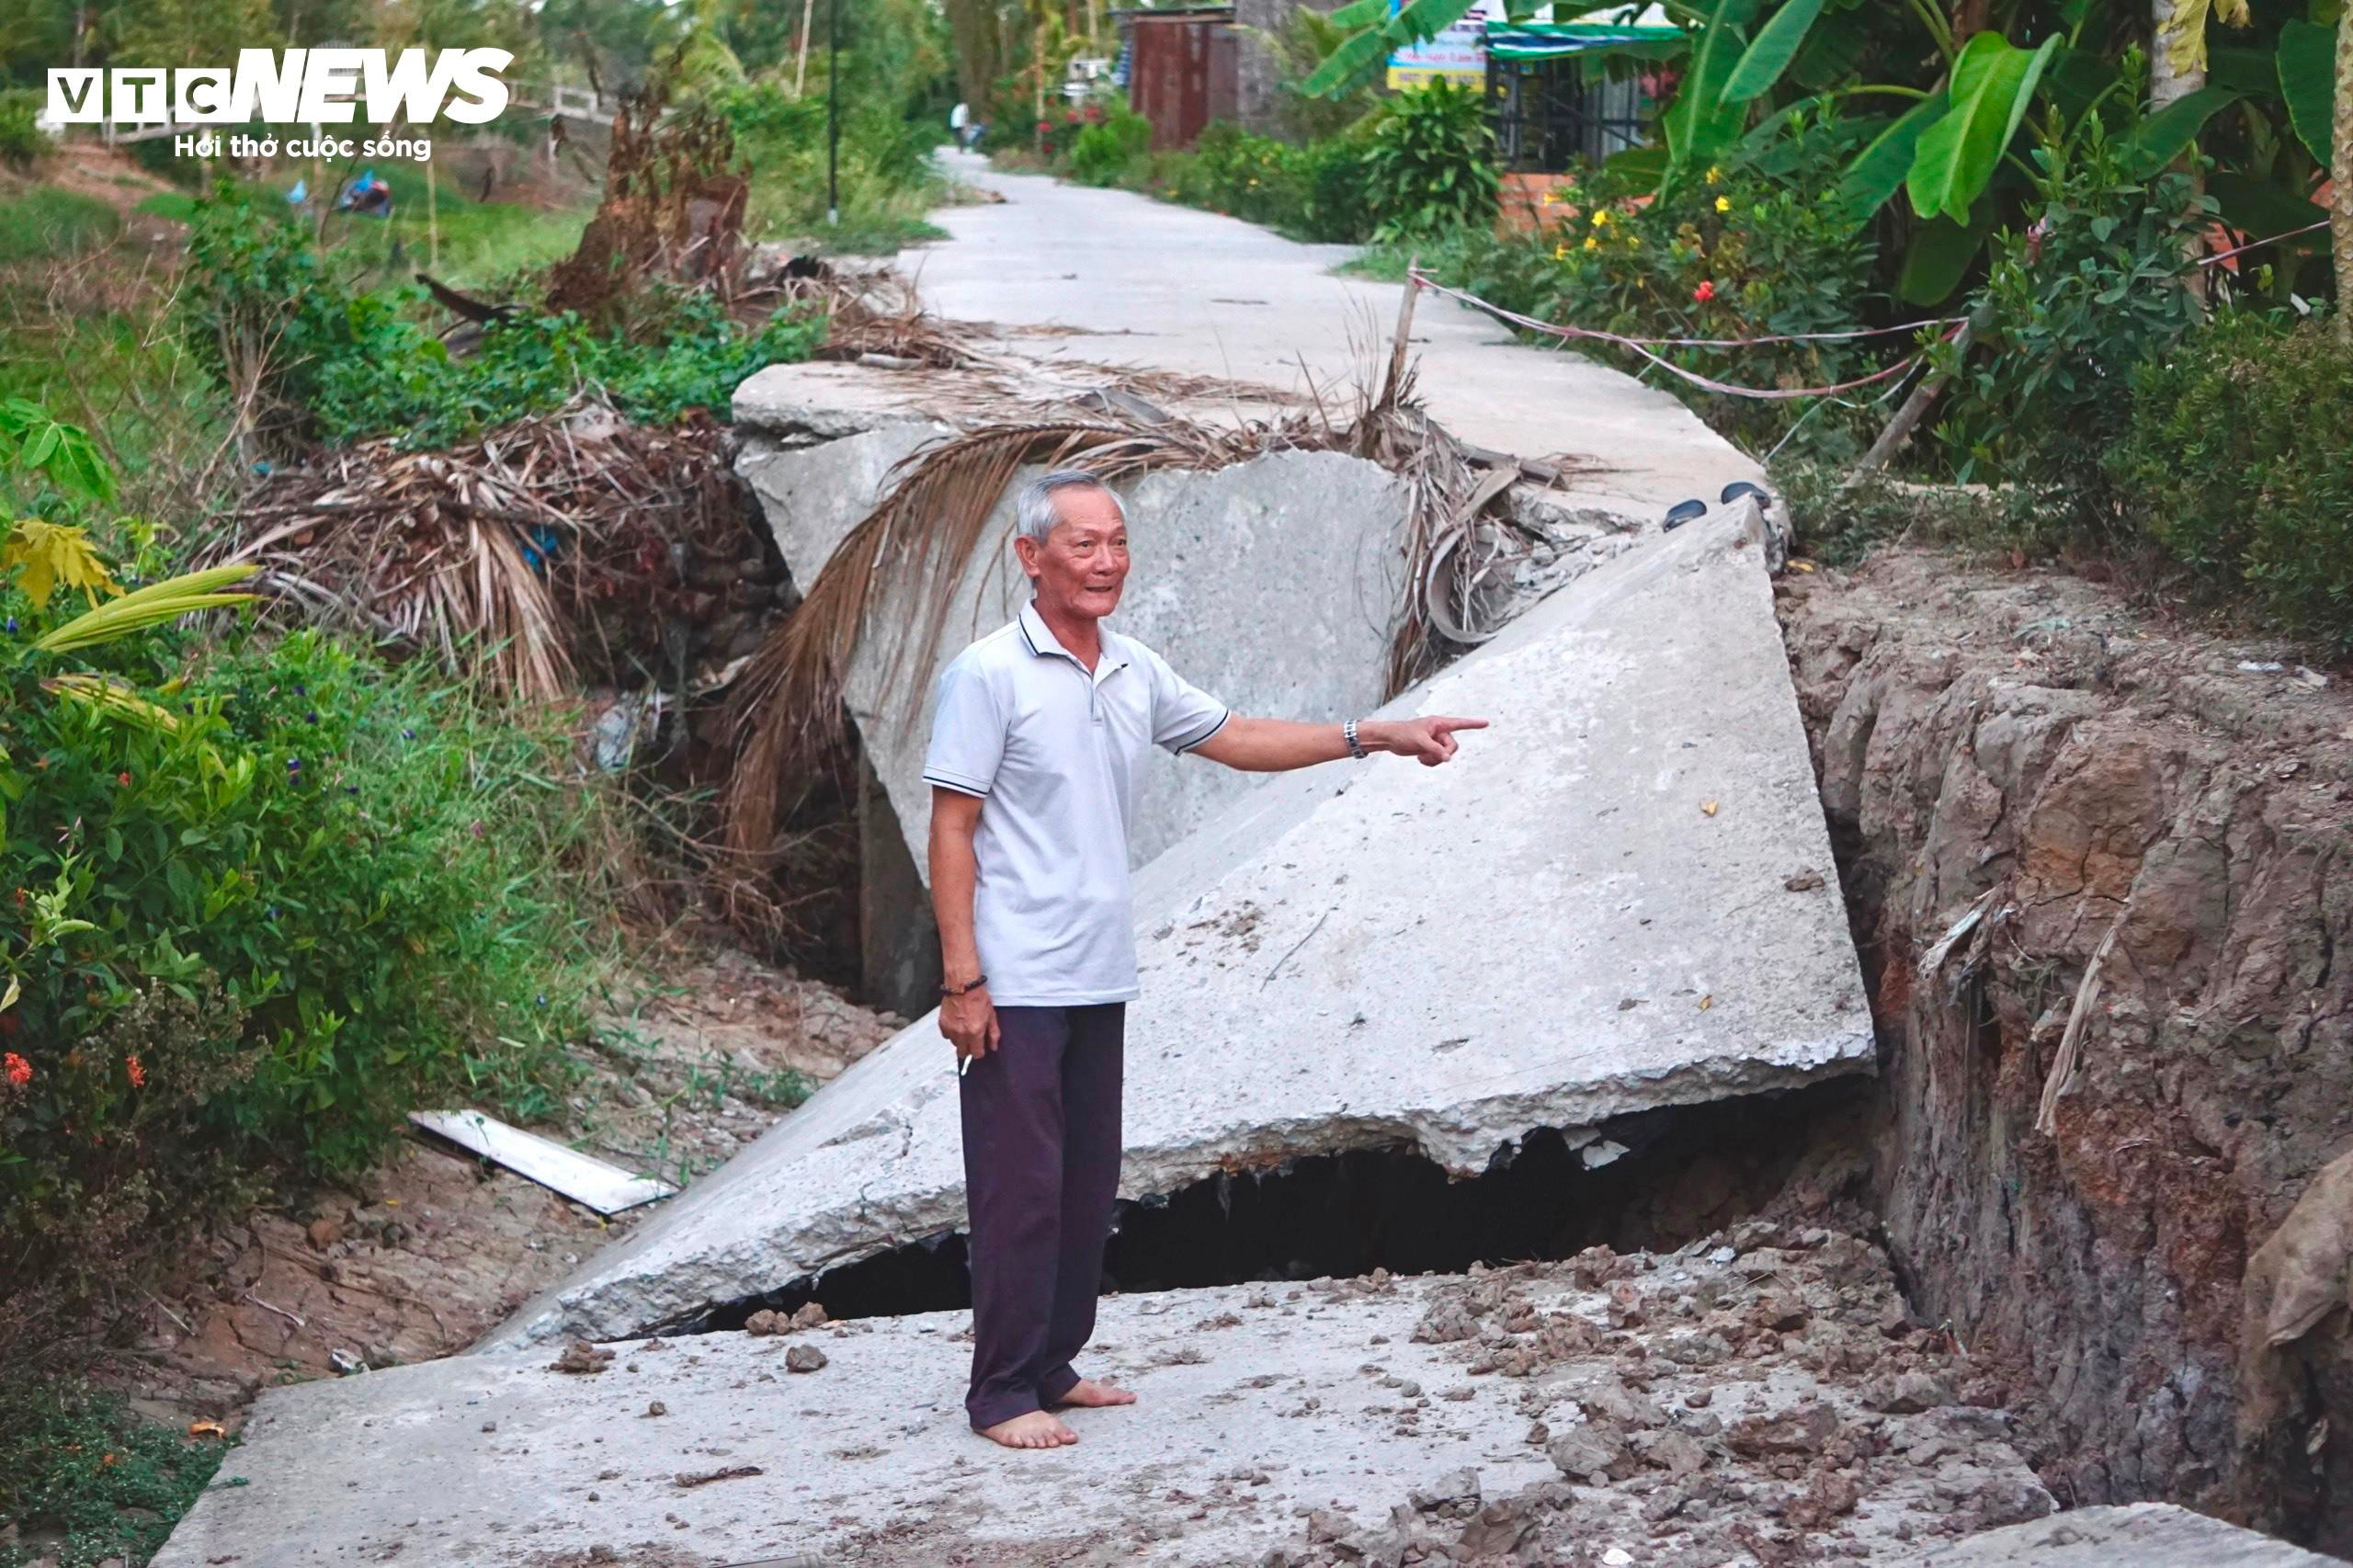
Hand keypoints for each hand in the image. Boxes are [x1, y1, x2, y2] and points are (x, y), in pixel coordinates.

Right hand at [941, 982, 999, 1062]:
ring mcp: (951, 1030)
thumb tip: (994, 1046)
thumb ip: (993, 1033)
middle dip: (968, 1050)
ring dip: (960, 1041)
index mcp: (975, 1032)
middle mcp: (962, 1034)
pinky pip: (946, 1036)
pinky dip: (951, 1033)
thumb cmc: (977, 996)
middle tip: (972, 1041)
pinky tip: (957, 1024)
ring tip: (964, 1029)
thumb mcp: (991, 1015)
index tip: (980, 1048)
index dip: (979, 1052)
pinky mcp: (942, 1024)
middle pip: (963, 1053)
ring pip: (954, 1044)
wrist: (963, 985)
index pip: (977, 1054)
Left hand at [1367, 715, 1487, 766]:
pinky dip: (1431, 762)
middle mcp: (1439, 732)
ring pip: (1446, 755)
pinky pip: (1439, 759)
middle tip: (1427, 753)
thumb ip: (1435, 750)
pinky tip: (1419, 758)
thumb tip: (1448, 759)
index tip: (1486, 723)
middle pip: (1453, 746)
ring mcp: (1435, 741)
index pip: (1460, 723)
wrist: (1389, 739)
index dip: (1474, 724)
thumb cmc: (1403, 734)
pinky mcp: (1430, 749)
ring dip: (1435, 760)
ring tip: (1421, 756)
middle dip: (1443, 754)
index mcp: (1439, 723)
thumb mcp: (1419, 742)